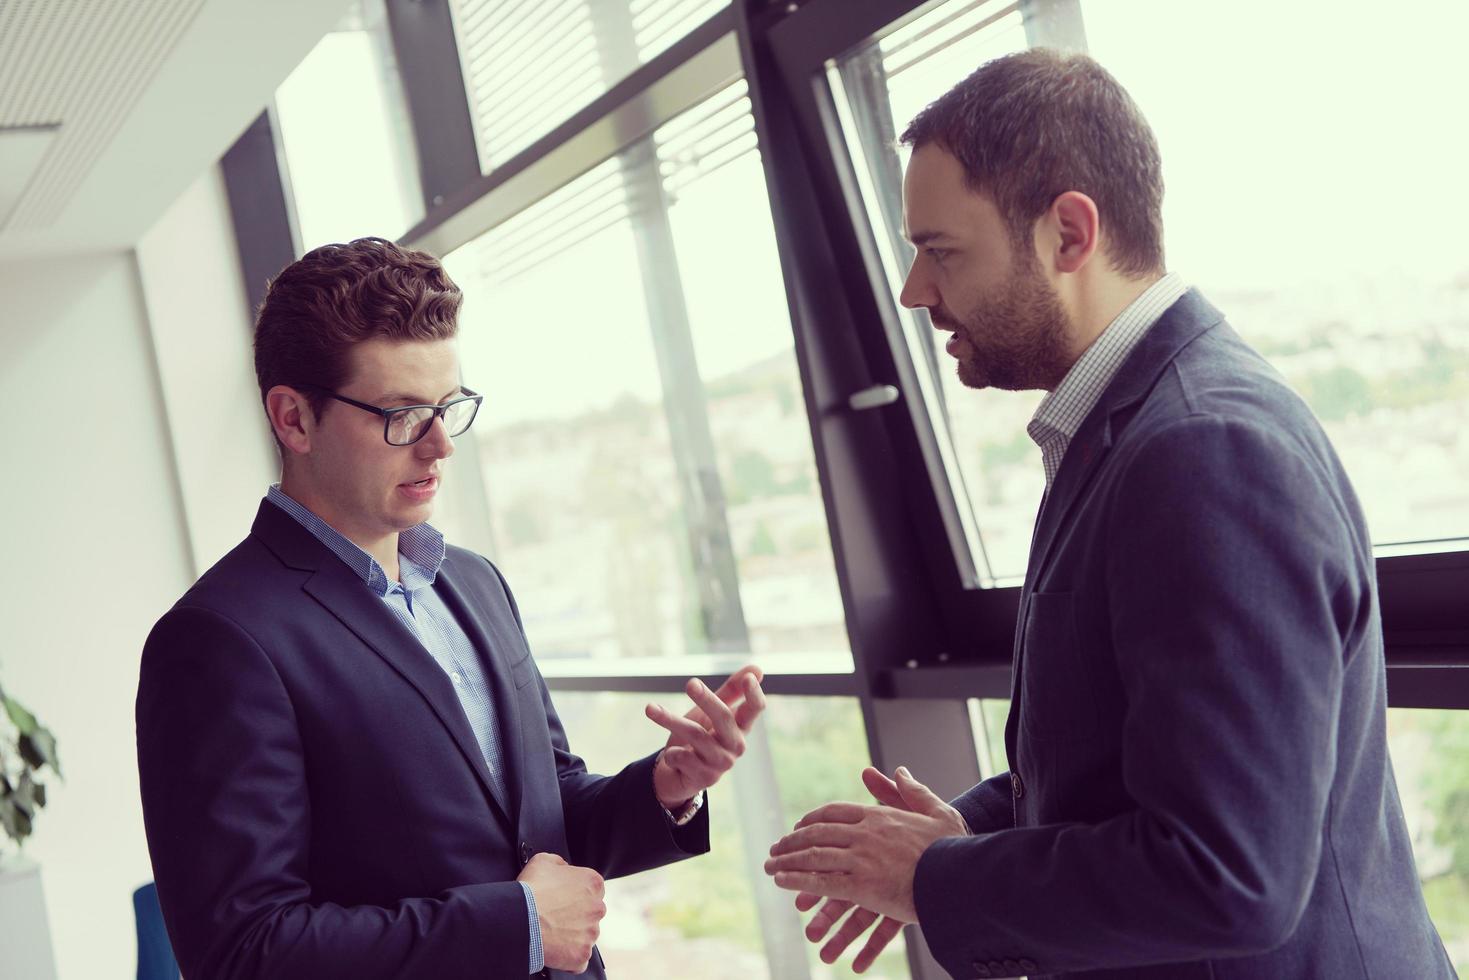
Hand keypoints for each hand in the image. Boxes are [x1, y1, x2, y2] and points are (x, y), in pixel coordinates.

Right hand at [516, 852, 605, 972]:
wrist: (521, 919)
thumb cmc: (531, 890)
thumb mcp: (543, 861)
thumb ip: (560, 863)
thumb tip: (563, 868)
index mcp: (593, 883)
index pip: (592, 888)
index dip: (575, 893)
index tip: (561, 898)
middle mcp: (598, 907)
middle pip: (591, 912)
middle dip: (577, 914)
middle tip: (555, 916)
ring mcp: (591, 933)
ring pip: (586, 934)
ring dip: (573, 934)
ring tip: (551, 932)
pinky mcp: (582, 953)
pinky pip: (579, 957)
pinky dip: (569, 954)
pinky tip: (554, 947)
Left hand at [646, 664, 765, 808]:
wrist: (680, 773)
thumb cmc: (702, 735)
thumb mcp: (714, 711)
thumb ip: (732, 690)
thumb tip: (757, 667)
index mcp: (741, 726)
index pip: (755, 709)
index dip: (754, 694)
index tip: (748, 678)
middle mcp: (736, 745)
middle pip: (724, 717)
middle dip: (706, 699)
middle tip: (690, 683)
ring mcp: (721, 762)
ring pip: (695, 734)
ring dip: (670, 720)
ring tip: (650, 708)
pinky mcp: (704, 777)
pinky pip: (682, 756)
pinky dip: (672, 752)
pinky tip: (670, 753)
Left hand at [765, 766, 968, 924]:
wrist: (962, 877)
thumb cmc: (954, 847)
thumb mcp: (936, 811)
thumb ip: (913, 791)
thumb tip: (899, 770)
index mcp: (879, 816)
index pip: (835, 812)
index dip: (813, 820)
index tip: (799, 827)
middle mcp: (864, 833)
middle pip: (817, 832)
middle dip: (793, 841)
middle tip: (776, 849)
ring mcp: (860, 858)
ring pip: (813, 855)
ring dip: (787, 860)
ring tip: (770, 866)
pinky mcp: (861, 885)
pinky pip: (821, 881)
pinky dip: (798, 880)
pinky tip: (782, 882)